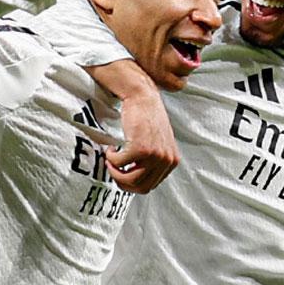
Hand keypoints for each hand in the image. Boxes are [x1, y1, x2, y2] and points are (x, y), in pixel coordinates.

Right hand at [84, 60, 178, 192]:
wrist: (143, 97)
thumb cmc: (146, 118)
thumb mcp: (158, 143)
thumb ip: (153, 162)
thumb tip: (136, 181)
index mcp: (172, 162)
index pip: (150, 186)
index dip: (132, 183)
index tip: (121, 174)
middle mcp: (167, 161)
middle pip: (140, 187)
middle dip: (121, 181)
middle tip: (112, 169)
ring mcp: (155, 155)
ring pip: (129, 179)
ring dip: (115, 171)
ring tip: (110, 159)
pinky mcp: (141, 148)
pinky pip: (119, 163)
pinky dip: (111, 158)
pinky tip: (111, 147)